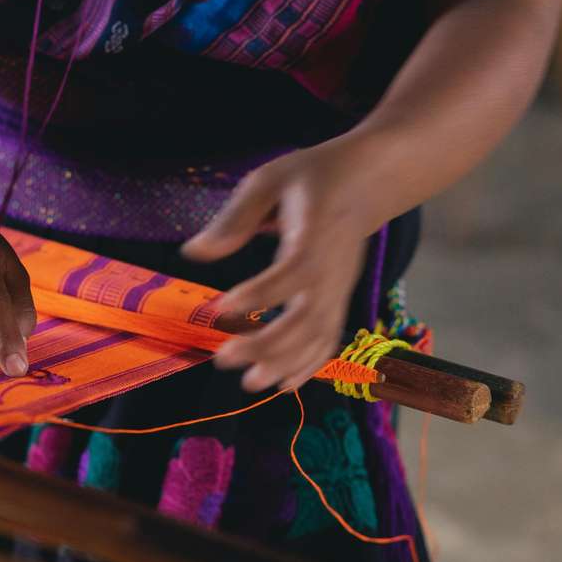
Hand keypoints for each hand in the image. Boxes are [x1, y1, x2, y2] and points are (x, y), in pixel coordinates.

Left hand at [181, 140, 376, 392]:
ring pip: (320, 335)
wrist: (369, 181)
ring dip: (286, 363)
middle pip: (309, 316)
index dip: (261, 294)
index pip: (294, 271)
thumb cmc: (314, 177)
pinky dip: (309, 365)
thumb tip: (193, 252)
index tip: (222, 308)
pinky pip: (329, 339)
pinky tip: (282, 384)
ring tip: (250, 383)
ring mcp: (340, 288)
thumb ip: (235, 218)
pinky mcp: (340, 300)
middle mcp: (333, 269)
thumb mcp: (270, 180)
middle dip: (269, 343)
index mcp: (316, 234)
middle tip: (225, 358)